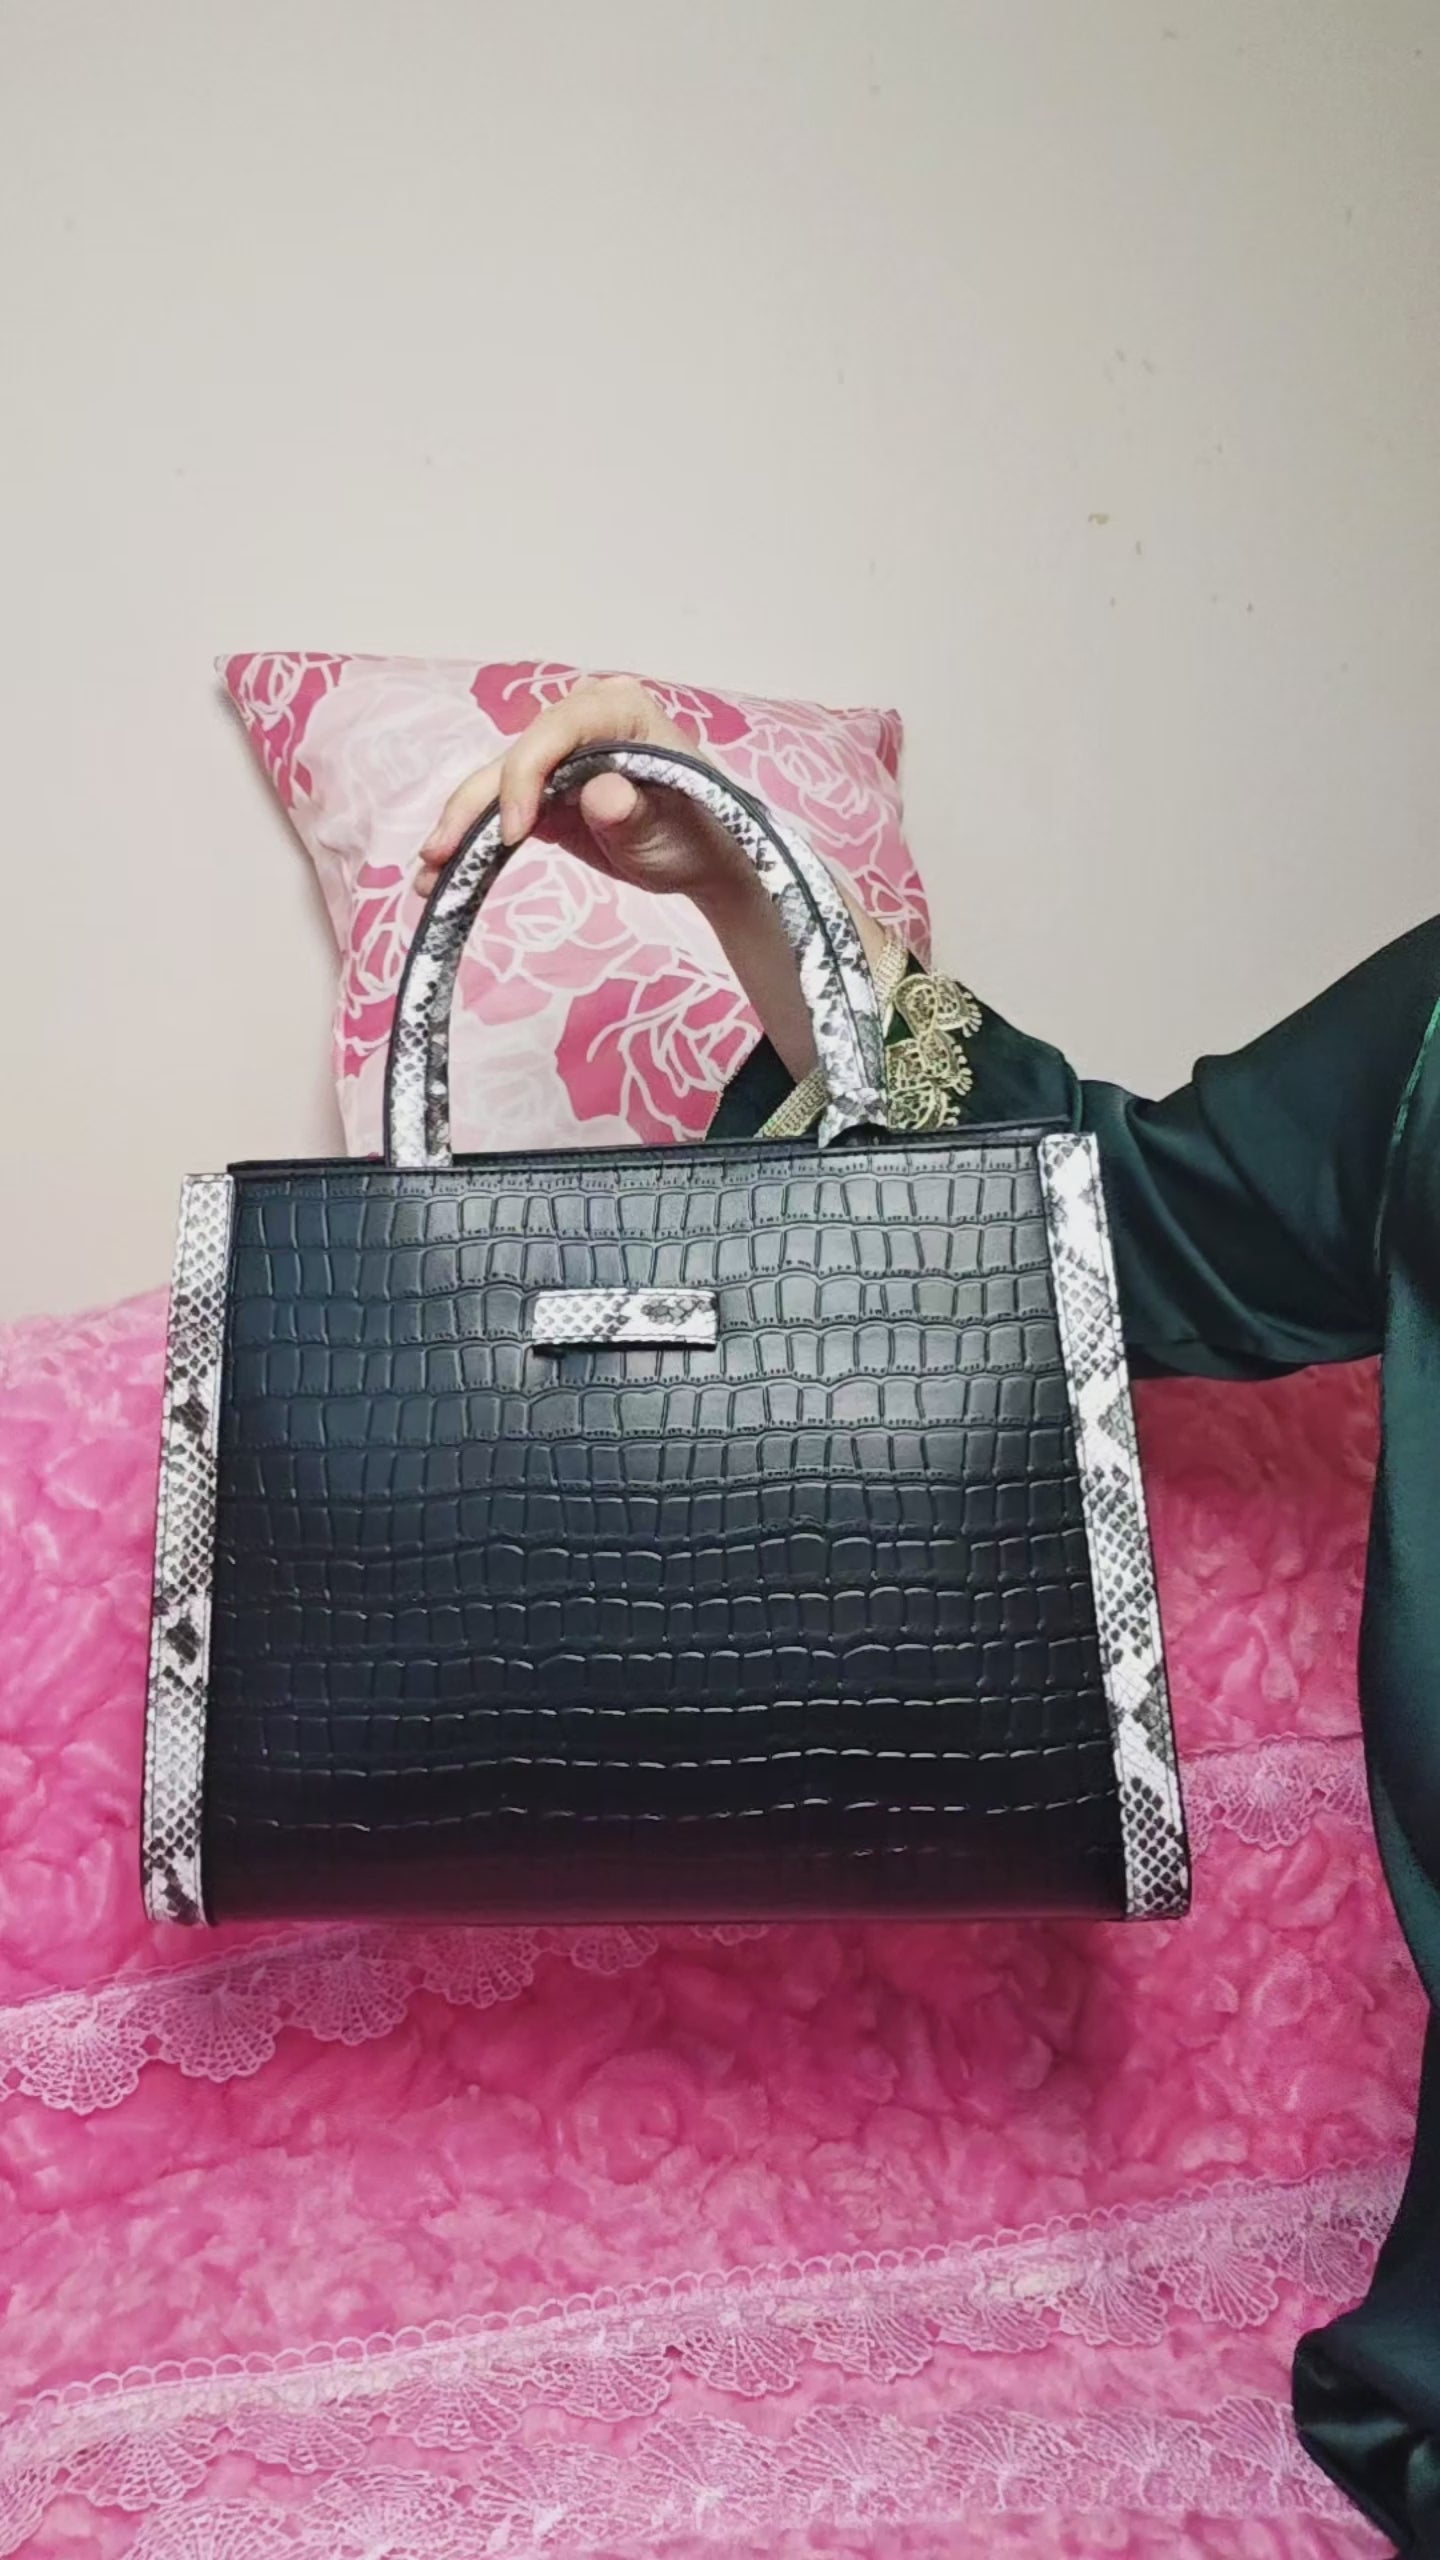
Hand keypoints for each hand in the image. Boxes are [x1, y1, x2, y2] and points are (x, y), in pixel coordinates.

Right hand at [416, 675, 754, 909]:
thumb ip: (633, 811)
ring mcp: (559, 757)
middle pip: (513, 758)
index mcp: (619, 711)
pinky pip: (500, 811)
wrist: (708, 859)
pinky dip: (473, 842)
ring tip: (428, 875)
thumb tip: (600, 794)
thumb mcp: (673, 826)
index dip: (525, 777)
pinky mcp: (544, 794)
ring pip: (496, 785)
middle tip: (438, 855)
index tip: (514, 832)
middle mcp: (580, 723)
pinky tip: (442, 873)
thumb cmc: (702, 833)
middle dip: (472, 807)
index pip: (556, 731)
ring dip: (459, 829)